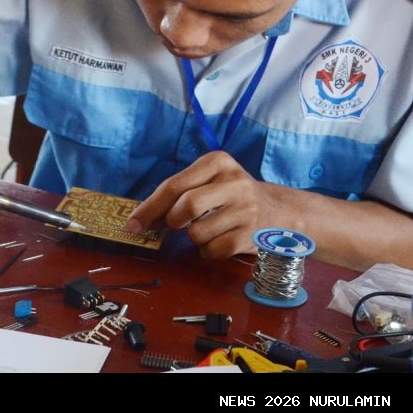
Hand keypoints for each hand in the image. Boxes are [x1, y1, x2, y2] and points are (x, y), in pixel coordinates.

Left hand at [126, 151, 288, 258]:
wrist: (279, 212)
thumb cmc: (232, 196)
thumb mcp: (211, 180)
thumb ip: (179, 193)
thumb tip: (141, 220)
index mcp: (219, 161)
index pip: (175, 185)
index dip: (149, 208)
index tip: (133, 225)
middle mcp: (235, 181)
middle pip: (186, 206)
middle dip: (173, 221)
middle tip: (175, 225)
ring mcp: (245, 209)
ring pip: (197, 233)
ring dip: (194, 237)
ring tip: (208, 228)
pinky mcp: (250, 235)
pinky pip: (212, 250)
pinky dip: (208, 250)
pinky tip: (221, 239)